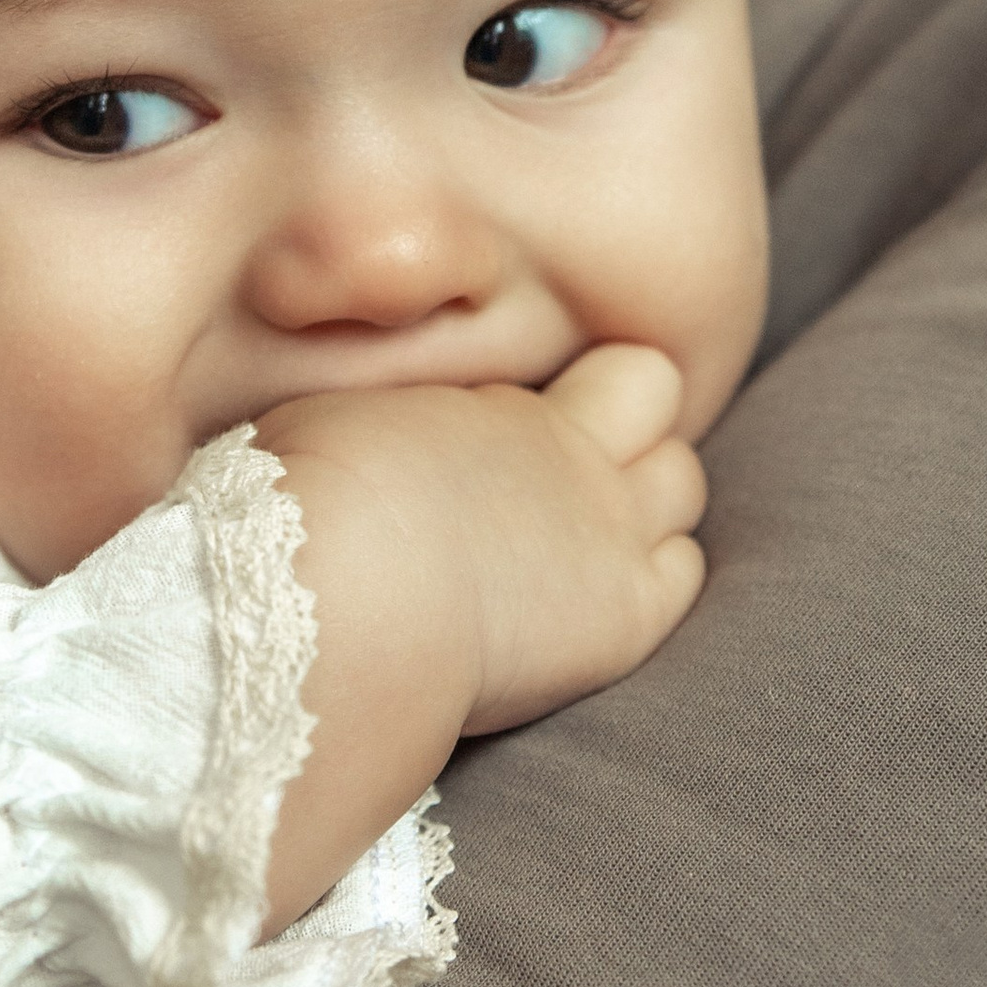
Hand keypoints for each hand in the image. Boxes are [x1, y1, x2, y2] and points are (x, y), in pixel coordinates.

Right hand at [254, 345, 706, 926]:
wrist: (340, 604)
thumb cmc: (303, 512)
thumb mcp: (337, 429)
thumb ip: (396, 427)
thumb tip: (387, 431)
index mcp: (508, 402)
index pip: (617, 368)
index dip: (594, 388)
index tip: (552, 412)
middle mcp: (577, 453)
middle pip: (660, 402)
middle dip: (626, 428)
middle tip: (567, 472)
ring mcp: (612, 533)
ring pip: (682, 485)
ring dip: (645, 502)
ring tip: (582, 536)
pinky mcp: (626, 618)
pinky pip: (683, 573)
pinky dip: (652, 578)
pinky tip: (596, 601)